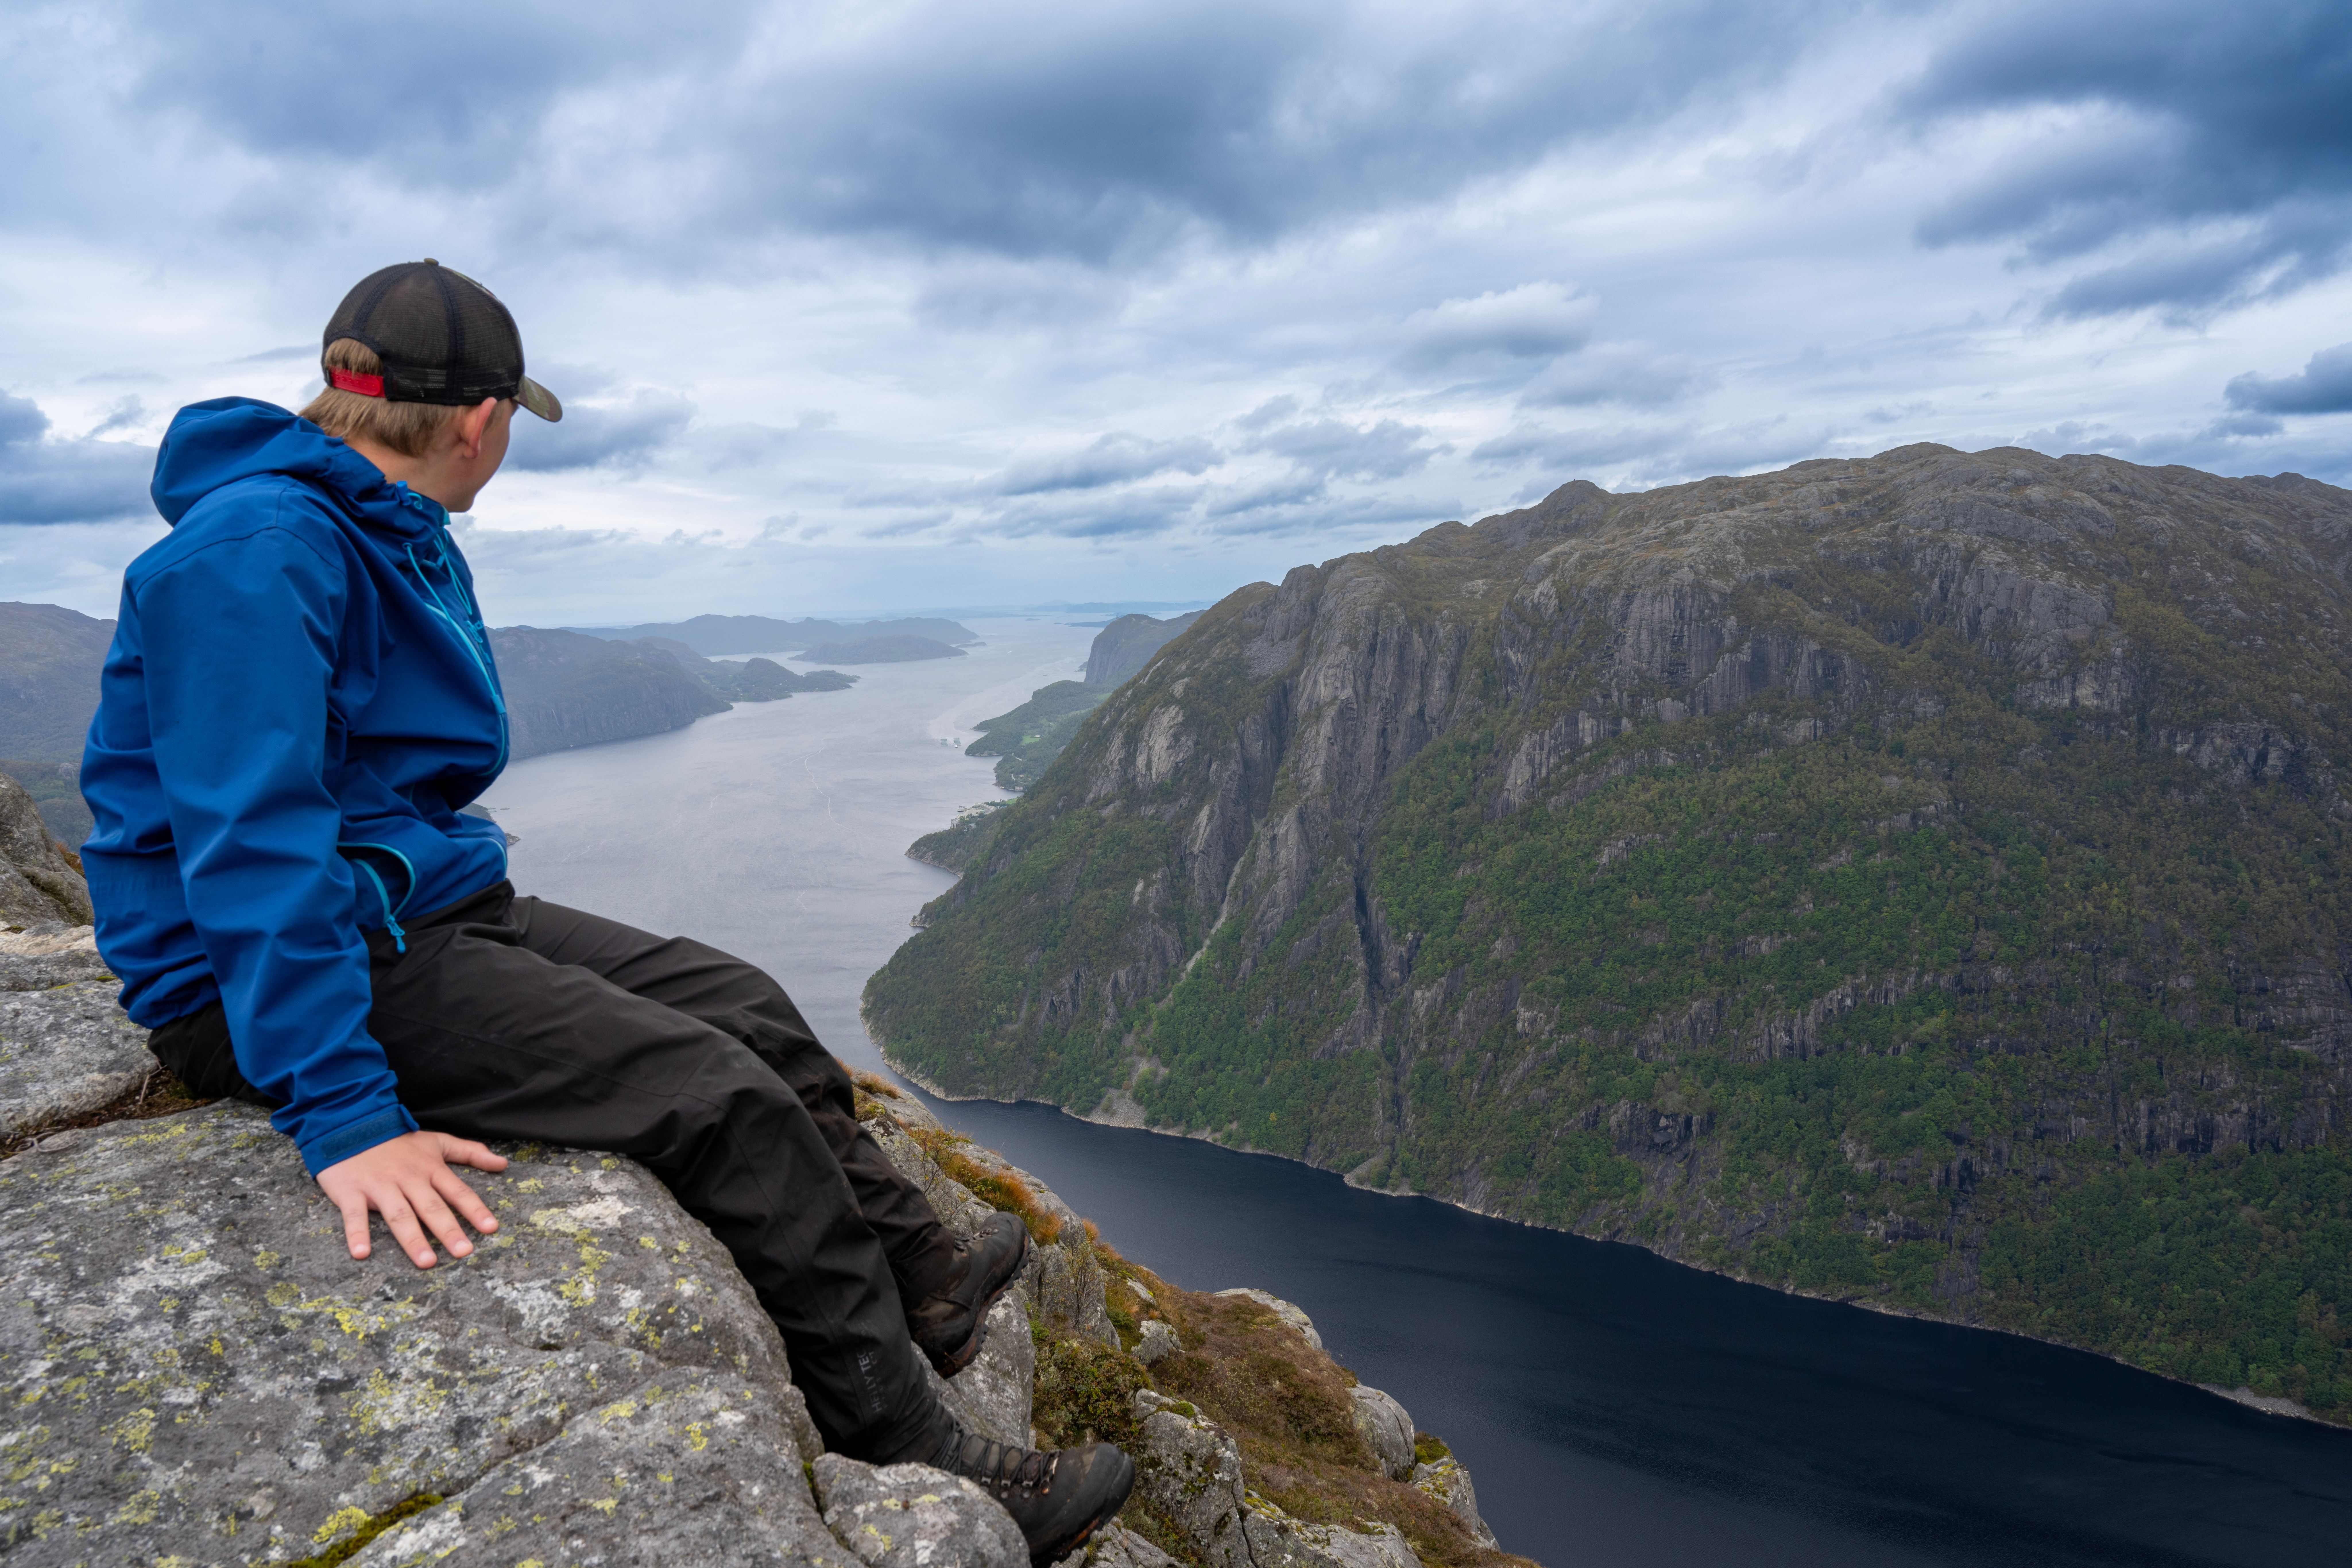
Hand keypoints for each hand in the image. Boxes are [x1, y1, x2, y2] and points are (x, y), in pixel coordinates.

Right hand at [317, 1130, 508, 1267]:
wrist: (351, 1125)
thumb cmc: (398, 1142)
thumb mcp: (437, 1141)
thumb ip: (470, 1152)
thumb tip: (502, 1163)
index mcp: (429, 1169)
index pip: (458, 1192)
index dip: (475, 1210)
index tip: (491, 1228)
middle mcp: (408, 1179)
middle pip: (431, 1207)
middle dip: (448, 1230)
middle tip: (464, 1252)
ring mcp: (380, 1186)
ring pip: (400, 1215)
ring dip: (413, 1239)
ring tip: (426, 1262)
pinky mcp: (352, 1192)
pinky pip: (355, 1215)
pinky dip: (357, 1234)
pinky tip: (362, 1253)